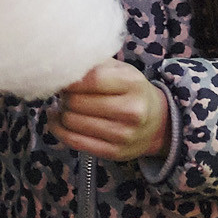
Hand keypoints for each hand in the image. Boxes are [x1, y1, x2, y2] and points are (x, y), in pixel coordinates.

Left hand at [47, 60, 168, 161]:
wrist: (158, 123)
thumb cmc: (132, 91)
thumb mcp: (121, 69)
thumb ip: (95, 64)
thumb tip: (63, 66)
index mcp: (132, 83)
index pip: (91, 80)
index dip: (69, 79)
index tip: (61, 77)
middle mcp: (131, 111)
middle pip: (77, 102)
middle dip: (65, 95)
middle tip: (65, 92)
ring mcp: (123, 135)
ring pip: (72, 122)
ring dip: (62, 112)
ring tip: (65, 105)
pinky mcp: (113, 153)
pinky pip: (75, 142)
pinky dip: (60, 129)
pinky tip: (58, 120)